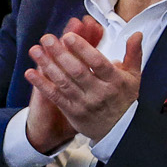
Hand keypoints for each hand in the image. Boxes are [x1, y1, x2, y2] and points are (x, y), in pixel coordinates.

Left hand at [25, 18, 143, 143]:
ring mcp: (85, 103)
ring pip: (64, 82)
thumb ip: (133, 54)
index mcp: (115, 81)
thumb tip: (136, 34)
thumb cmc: (125, 100)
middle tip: (47, 38)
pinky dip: (42, 85)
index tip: (69, 36)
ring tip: (35, 51)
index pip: (98, 63)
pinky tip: (31, 73)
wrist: (121, 131)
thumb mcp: (134, 77)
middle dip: (60, 53)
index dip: (82, 49)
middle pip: (77, 71)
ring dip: (48, 65)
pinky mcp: (73, 112)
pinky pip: (55, 97)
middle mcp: (99, 92)